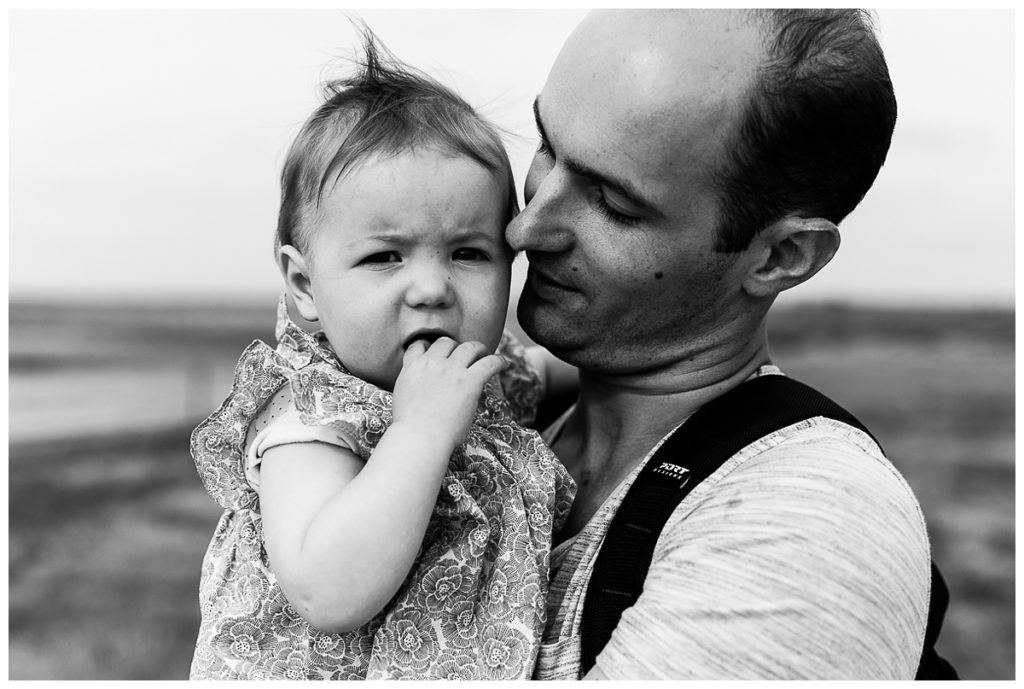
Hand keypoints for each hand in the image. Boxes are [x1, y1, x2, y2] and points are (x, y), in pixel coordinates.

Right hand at [391, 337, 507, 449]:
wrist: (420, 438)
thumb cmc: (411, 427)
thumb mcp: (402, 396)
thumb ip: (411, 383)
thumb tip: (421, 387)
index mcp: (412, 367)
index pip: (420, 344)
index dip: (430, 346)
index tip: (438, 353)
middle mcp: (432, 363)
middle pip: (446, 342)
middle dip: (455, 348)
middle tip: (464, 357)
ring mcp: (452, 370)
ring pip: (468, 347)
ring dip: (478, 349)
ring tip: (484, 355)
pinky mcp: (470, 381)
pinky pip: (489, 363)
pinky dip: (499, 361)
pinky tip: (504, 364)